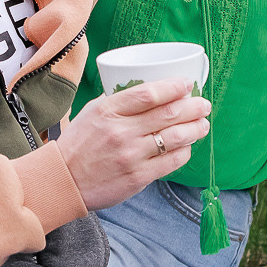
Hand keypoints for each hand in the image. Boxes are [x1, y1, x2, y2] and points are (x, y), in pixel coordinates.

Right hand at [56, 77, 211, 210]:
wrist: (62, 181)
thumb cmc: (79, 144)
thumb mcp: (92, 113)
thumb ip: (118, 100)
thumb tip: (149, 89)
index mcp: (108, 111)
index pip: (148, 94)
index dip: (173, 87)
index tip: (187, 84)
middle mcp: (121, 132)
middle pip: (169, 114)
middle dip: (193, 107)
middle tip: (204, 104)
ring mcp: (131, 156)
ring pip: (176, 138)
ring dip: (196, 129)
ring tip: (203, 124)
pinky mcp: (138, 177)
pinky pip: (172, 161)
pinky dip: (185, 151)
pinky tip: (187, 146)